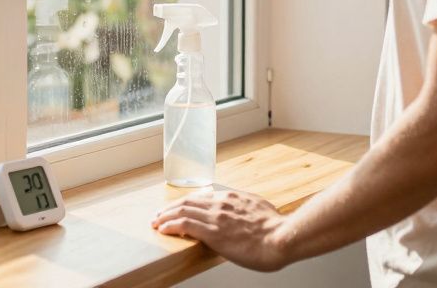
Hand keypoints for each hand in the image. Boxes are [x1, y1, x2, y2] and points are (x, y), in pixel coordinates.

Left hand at [151, 189, 293, 271]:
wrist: (280, 239)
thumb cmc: (275, 230)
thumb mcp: (261, 210)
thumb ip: (247, 208)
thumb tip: (245, 213)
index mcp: (233, 198)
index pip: (202, 197)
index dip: (187, 202)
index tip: (178, 208)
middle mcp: (221, 203)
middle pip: (188, 201)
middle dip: (170, 207)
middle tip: (159, 214)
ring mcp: (216, 217)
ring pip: (182, 210)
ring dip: (165, 216)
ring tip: (156, 221)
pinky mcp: (212, 232)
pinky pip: (184, 224)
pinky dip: (170, 225)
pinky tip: (163, 229)